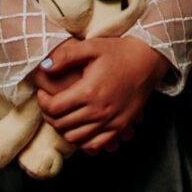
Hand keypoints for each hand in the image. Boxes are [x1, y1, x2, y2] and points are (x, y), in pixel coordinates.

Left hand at [32, 36, 167, 152]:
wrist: (148, 60)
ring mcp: (111, 122)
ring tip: (62, 115)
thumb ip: (66, 56)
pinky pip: (94, 144)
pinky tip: (79, 127)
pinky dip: (82, 140)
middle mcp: (99, 110)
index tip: (42, 93)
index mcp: (89, 91)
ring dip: (63, 129)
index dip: (42, 102)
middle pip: (62, 124)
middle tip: (49, 103)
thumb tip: (43, 67)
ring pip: (75, 138)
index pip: (54, 107)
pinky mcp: (120, 127)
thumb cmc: (119, 52)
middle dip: (49, 115)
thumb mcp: (92, 46)